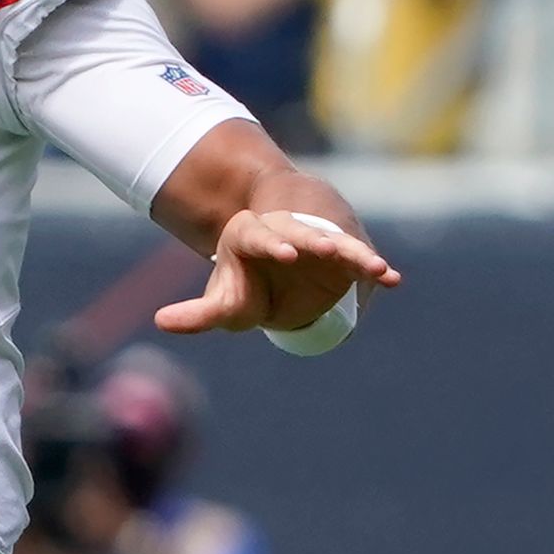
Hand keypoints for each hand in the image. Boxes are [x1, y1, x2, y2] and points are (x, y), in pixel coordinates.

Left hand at [156, 206, 398, 337]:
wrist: (276, 276)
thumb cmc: (245, 286)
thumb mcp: (224, 302)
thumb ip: (199, 314)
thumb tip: (161, 321)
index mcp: (250, 235)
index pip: (259, 236)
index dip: (273, 243)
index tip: (287, 253)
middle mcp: (287, 232)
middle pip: (302, 233)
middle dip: (315, 240)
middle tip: (326, 248)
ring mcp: (318, 242)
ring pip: (337, 245)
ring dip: (355, 255)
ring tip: (375, 268)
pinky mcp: (343, 257)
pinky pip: (360, 261)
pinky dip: (375, 270)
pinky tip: (392, 280)